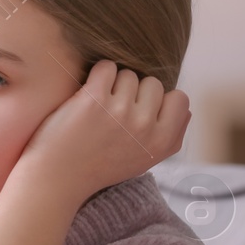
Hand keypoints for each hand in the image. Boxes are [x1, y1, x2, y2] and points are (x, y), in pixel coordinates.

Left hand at [10, 59, 190, 209]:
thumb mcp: (145, 160)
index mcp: (162, 142)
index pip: (180, 99)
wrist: (58, 177)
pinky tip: (89, 92)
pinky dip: (97, 74)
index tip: (139, 111)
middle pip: (153, 83)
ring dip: (113, 84)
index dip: (159, 101)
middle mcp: (145, 127)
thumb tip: (186, 109)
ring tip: (99, 107)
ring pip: (129, 74)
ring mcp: (120, 112)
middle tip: (114, 111)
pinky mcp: (94, 100)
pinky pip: (106, 67)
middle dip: (134, 91)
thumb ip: (171, 137)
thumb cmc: (100, 167)